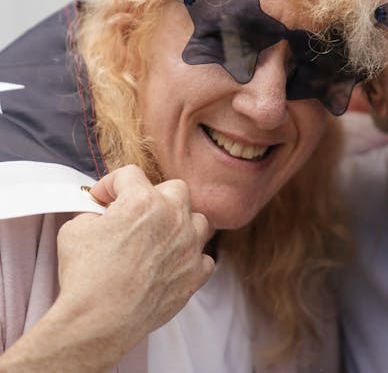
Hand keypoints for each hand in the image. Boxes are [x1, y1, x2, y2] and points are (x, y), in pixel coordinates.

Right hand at [0, 165, 214, 372]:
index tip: (104, 199)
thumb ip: (94, 214)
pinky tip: (172, 264)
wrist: (101, 320)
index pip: (130, 175)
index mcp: (143, 201)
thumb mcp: (75, 231)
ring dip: (181, 224)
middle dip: (155, 196)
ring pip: (198, 220)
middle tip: (136, 214)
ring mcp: (190, 245)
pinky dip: (190, 258)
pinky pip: (204, 257)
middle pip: (176, 189)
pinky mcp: (196, 273)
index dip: (112, 184)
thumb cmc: (86, 276)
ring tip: (161, 237)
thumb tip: (101, 216)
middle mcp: (173, 218)